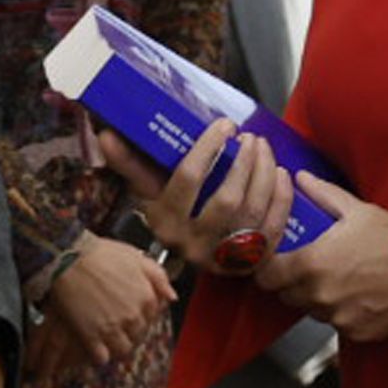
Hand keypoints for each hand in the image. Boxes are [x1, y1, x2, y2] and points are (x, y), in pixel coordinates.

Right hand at [44, 230, 176, 369]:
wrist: (69, 258)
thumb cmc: (100, 253)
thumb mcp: (136, 257)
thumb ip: (158, 277)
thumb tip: (172, 296)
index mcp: (146, 297)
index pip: (152, 317)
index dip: (141, 315)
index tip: (130, 312)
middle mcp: (133, 316)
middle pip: (138, 335)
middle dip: (130, 331)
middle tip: (117, 326)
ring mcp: (112, 328)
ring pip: (123, 350)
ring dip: (117, 346)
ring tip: (107, 339)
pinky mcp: (91, 336)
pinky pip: (102, 358)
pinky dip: (99, 355)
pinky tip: (94, 346)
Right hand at [95, 120, 294, 269]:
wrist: (193, 256)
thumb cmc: (173, 214)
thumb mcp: (149, 193)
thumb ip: (130, 164)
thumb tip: (106, 135)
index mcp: (167, 223)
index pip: (188, 180)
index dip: (208, 149)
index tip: (224, 125)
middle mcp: (195, 245)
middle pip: (227, 198)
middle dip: (244, 162)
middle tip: (251, 137)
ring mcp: (225, 257)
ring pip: (253, 211)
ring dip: (264, 174)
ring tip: (264, 149)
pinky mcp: (252, 262)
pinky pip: (273, 227)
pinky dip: (281, 199)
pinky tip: (281, 174)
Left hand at [257, 173, 387, 341]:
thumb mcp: (358, 210)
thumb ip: (322, 195)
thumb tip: (301, 179)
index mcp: (312, 264)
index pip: (267, 276)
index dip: (269, 268)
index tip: (277, 262)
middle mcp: (320, 296)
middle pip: (287, 296)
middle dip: (294, 283)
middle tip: (311, 267)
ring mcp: (339, 318)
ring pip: (313, 311)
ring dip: (319, 299)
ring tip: (342, 279)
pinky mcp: (357, 334)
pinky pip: (338, 325)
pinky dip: (344, 313)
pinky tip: (362, 295)